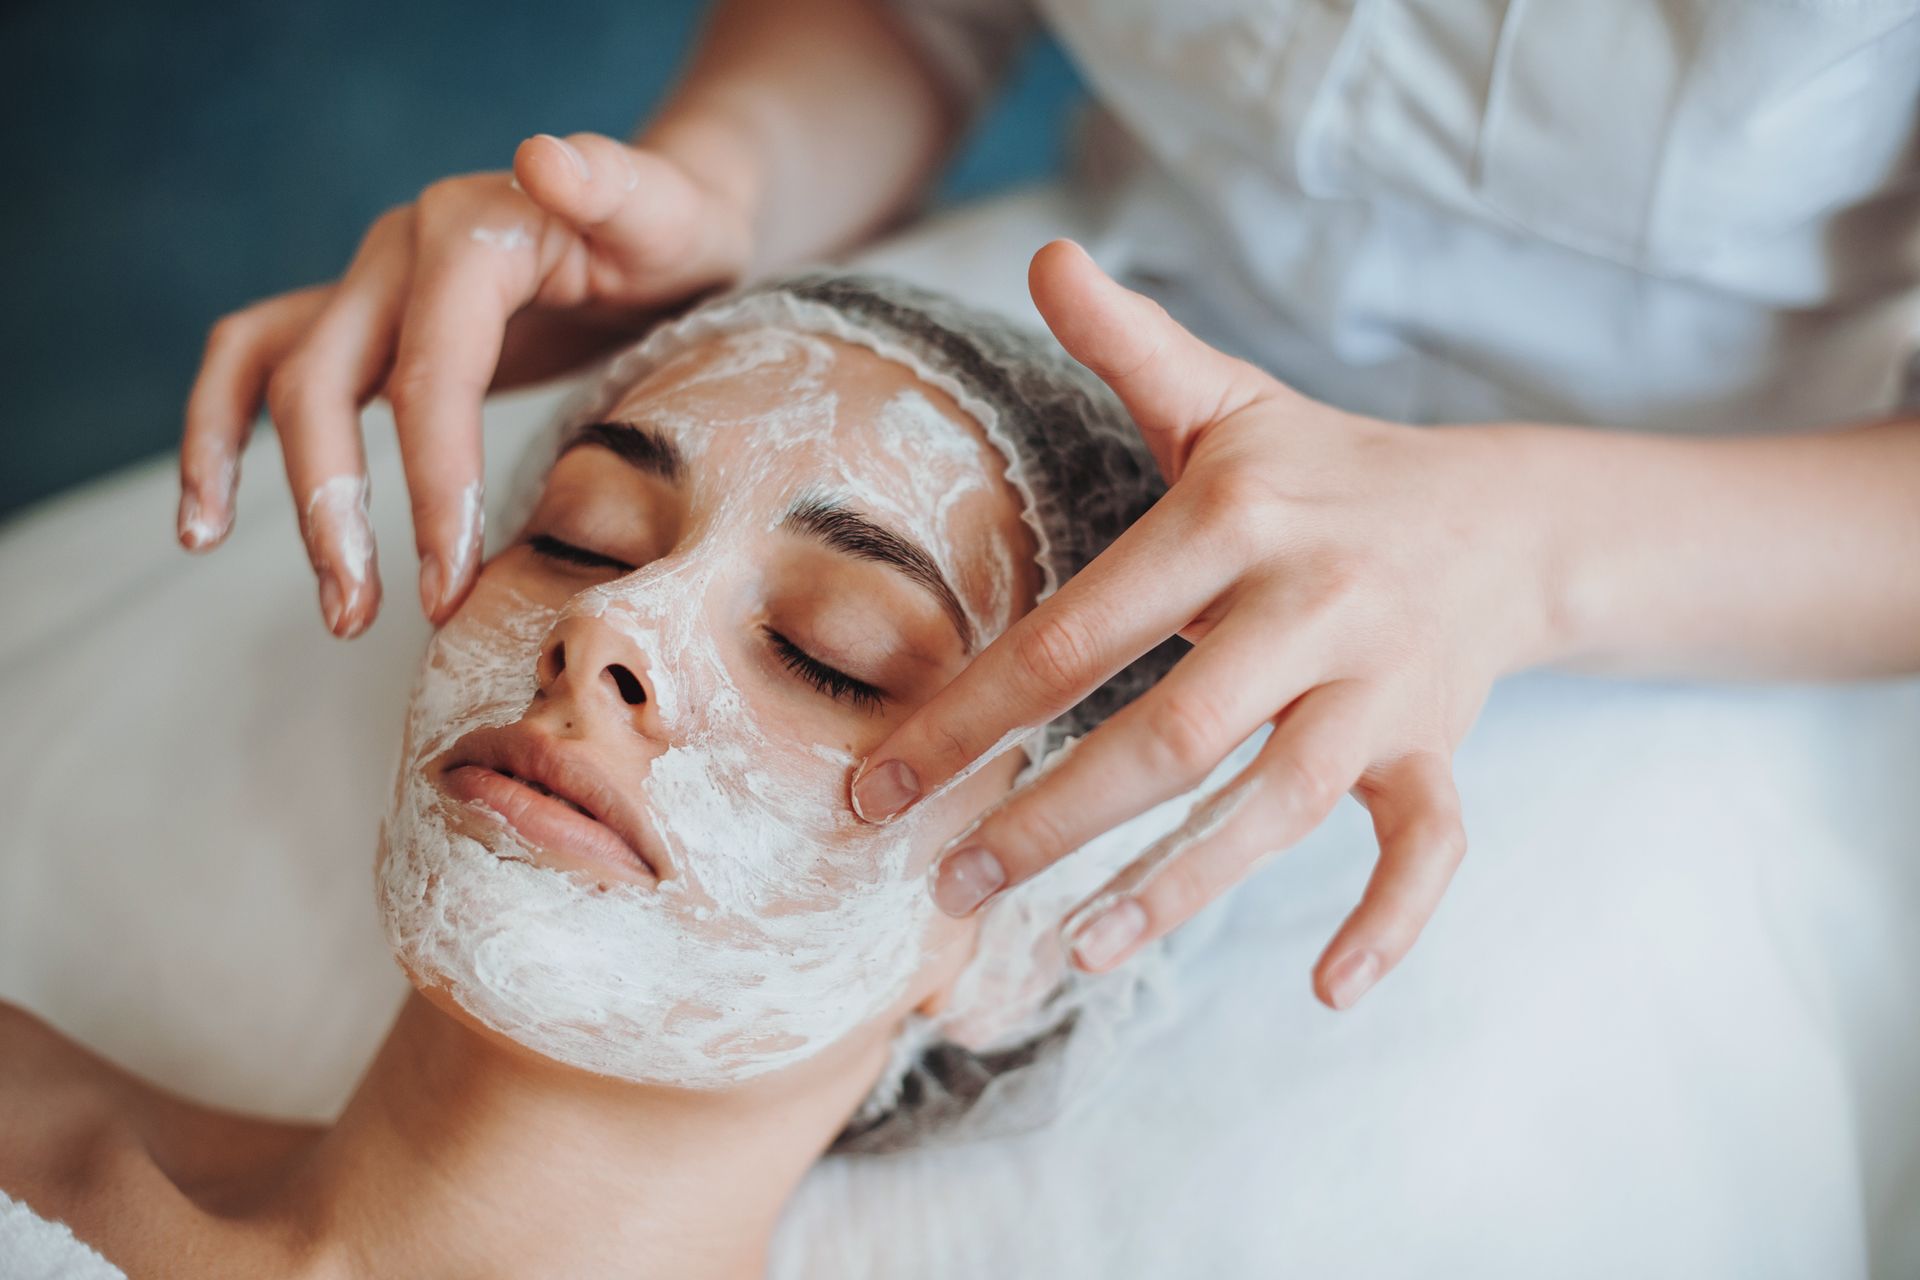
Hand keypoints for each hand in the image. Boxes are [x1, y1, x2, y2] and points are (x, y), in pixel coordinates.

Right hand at [178, 132, 751, 635]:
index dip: (431, 484)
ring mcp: (370, 281)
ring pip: (274, 378)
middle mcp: (397, 249)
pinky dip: (219, 435)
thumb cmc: (675, 233)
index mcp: (467, 233)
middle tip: (361, 617)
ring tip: (307, 593)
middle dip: (333, 507)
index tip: (448, 584)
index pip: (429, 375)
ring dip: (264, 486)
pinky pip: (262, 367)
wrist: (662, 223)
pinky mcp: (363, 318)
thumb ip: (616, 185)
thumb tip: (544, 156)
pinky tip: (205, 521)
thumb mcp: (668, 211)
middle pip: (323, 380)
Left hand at [851, 240, 1558, 1008]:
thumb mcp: (1227, 399)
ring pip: (1278, 802)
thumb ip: (1131, 343)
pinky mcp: (1437, 746)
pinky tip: (1333, 989)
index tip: (879, 786)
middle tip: (946, 885)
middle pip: (1170, 732)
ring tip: (1075, 949)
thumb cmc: (1322, 468)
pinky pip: (1432, 842)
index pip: (1078, 629)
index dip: (968, 714)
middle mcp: (1313, 600)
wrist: (1501, 513)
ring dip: (1178, 885)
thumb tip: (1044, 254)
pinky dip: (1394, 918)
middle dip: (1050, 818)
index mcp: (1237, 517)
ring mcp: (1385, 683)